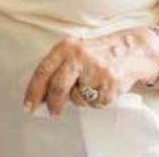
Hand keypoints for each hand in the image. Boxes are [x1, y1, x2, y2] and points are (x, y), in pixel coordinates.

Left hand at [23, 29, 158, 115]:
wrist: (130, 50)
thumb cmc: (97, 53)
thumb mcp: (74, 51)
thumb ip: (57, 68)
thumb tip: (41, 96)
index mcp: (66, 47)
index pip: (43, 70)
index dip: (34, 90)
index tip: (29, 105)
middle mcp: (79, 57)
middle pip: (58, 87)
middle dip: (53, 103)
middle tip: (51, 112)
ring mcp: (96, 71)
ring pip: (78, 98)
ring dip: (81, 98)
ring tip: (91, 85)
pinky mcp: (110, 85)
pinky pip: (95, 103)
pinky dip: (96, 100)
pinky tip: (102, 87)